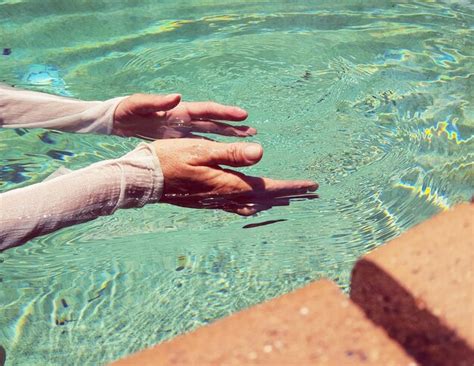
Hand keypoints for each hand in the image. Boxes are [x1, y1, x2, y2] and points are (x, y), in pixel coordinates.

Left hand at [113, 93, 254, 139]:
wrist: (116, 121)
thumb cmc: (127, 110)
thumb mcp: (138, 105)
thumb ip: (156, 101)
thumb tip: (177, 96)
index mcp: (179, 110)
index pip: (206, 110)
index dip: (224, 112)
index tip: (243, 115)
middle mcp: (184, 119)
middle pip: (213, 123)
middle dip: (232, 127)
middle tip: (253, 131)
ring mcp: (181, 131)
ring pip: (209, 135)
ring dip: (226, 138)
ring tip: (245, 141)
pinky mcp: (176, 142)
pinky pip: (198, 146)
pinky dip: (210, 150)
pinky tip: (221, 157)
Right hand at [151, 139, 317, 214]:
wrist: (145, 180)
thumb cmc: (170, 160)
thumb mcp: (201, 151)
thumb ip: (231, 154)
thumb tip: (261, 153)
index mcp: (228, 183)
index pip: (268, 187)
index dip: (291, 186)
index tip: (311, 186)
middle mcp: (225, 196)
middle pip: (265, 198)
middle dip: (288, 195)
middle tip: (309, 193)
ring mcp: (216, 201)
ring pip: (253, 204)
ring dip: (273, 201)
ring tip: (288, 198)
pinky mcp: (207, 201)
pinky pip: (238, 206)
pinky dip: (253, 204)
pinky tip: (253, 203)